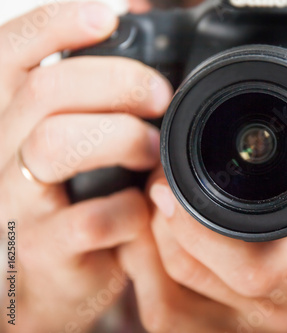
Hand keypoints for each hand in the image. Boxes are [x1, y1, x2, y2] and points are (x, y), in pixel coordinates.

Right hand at [0, 2, 170, 331]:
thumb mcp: (68, 136)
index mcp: (7, 115)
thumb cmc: (65, 196)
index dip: (57, 23)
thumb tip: (140, 30)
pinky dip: (131, 208)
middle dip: (118, 83)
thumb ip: (91, 96)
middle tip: (159, 95)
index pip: (9, 50)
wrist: (44, 277)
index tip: (110, 15)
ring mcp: (16, 201)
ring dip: (122, 139)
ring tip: (152, 151)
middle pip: (46, 90)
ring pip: (56, 145)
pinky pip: (91, 218)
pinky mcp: (44, 247)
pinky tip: (143, 208)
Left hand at [119, 117, 286, 331]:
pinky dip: (150, 264)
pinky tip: (157, 232)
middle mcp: (271, 307)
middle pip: (192, 270)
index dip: (199, 228)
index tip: (169, 183)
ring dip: (153, 237)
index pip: (249, 267)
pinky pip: (166, 303)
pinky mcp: (217, 327)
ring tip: (156, 193)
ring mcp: (240, 323)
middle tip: (159, 171)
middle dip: (164, 218)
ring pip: (170, 288)